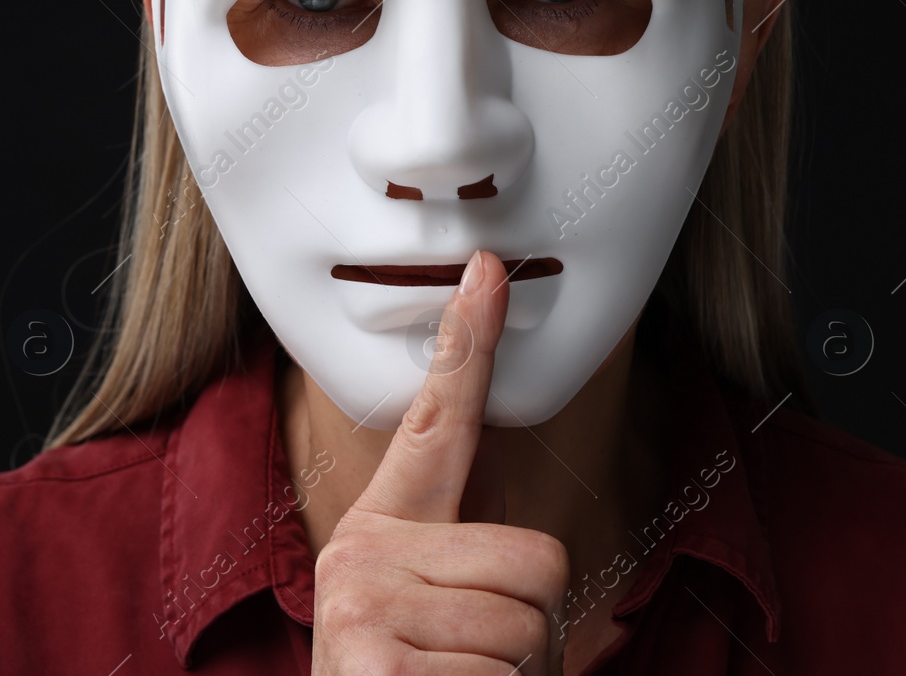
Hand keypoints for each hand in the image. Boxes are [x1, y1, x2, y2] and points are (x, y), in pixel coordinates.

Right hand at [311, 249, 568, 674]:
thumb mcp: (434, 622)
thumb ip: (470, 575)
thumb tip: (543, 574)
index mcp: (383, 531)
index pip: (434, 421)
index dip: (466, 343)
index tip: (490, 270)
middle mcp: (362, 549)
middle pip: (539, 560)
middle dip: (534, 631)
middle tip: (473, 666)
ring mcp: (362, 598)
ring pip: (531, 620)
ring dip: (515, 675)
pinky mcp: (373, 651)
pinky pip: (503, 668)